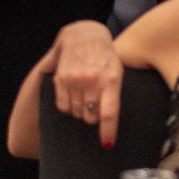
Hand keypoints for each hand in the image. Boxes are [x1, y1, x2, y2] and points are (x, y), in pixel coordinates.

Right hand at [47, 20, 124, 146]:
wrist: (84, 34)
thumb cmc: (104, 56)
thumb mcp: (117, 71)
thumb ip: (114, 94)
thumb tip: (110, 122)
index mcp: (111, 79)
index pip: (109, 112)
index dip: (108, 131)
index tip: (107, 144)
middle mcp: (93, 80)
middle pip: (90, 117)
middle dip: (92, 117)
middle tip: (94, 105)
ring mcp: (75, 80)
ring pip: (76, 113)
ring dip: (80, 111)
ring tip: (84, 96)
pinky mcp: (61, 79)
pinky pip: (63, 106)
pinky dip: (67, 107)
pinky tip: (73, 94)